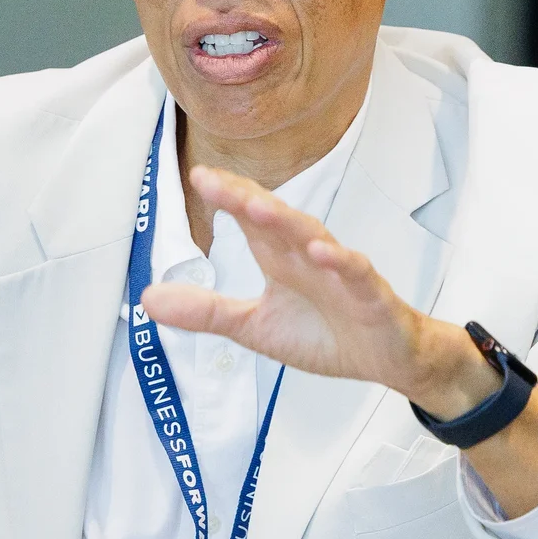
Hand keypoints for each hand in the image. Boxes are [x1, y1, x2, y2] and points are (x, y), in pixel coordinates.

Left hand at [141, 164, 495, 414]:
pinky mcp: (372, 298)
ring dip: (288, 223)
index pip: (252, 220)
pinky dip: (341, 263)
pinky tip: (322, 253)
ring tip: (259, 206)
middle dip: (246, 199)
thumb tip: (147, 299)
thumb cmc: (326, 334)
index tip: (198, 176)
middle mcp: (309, 257)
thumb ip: (206, 311)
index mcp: (280, 259)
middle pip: (276, 221)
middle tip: (213, 181)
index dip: (228, 198)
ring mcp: (342, 274)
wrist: (389, 362)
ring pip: (315, 239)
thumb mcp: (254, 328)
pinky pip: (357, 275)